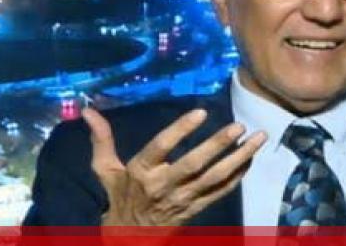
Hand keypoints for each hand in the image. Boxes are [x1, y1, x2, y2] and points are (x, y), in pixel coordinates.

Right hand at [82, 107, 266, 226]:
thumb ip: (102, 140)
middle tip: (239, 126)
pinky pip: (222, 192)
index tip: (201, 112)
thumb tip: (88, 111)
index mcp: (142, 172)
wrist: (129, 238)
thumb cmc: (120, 197)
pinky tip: (252, 158)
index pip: (161, 147)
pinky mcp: (197, 208)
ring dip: (239, 158)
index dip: (180, 130)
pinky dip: (239, 175)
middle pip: (194, 164)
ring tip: (258, 138)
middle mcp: (164, 185)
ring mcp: (184, 199)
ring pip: (215, 178)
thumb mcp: (106, 170)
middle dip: (218, 145)